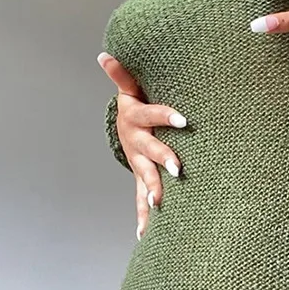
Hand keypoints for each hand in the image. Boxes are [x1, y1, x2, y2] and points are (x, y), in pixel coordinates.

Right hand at [97, 53, 186, 239]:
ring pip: (144, 179)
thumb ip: (122, 74)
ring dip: (150, 192)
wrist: (125, 126)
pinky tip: (143, 235)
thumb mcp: (130, 88)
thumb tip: (104, 54)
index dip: (166, 116)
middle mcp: (135, 143)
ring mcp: (137, 163)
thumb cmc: (136, 103)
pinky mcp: (141, 178)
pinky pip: (140, 199)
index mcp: (135, 118)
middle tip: (177, 170)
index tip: (184, 120)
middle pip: (149, 152)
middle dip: (162, 161)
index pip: (153, 115)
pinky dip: (142, 217)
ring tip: (158, 205)